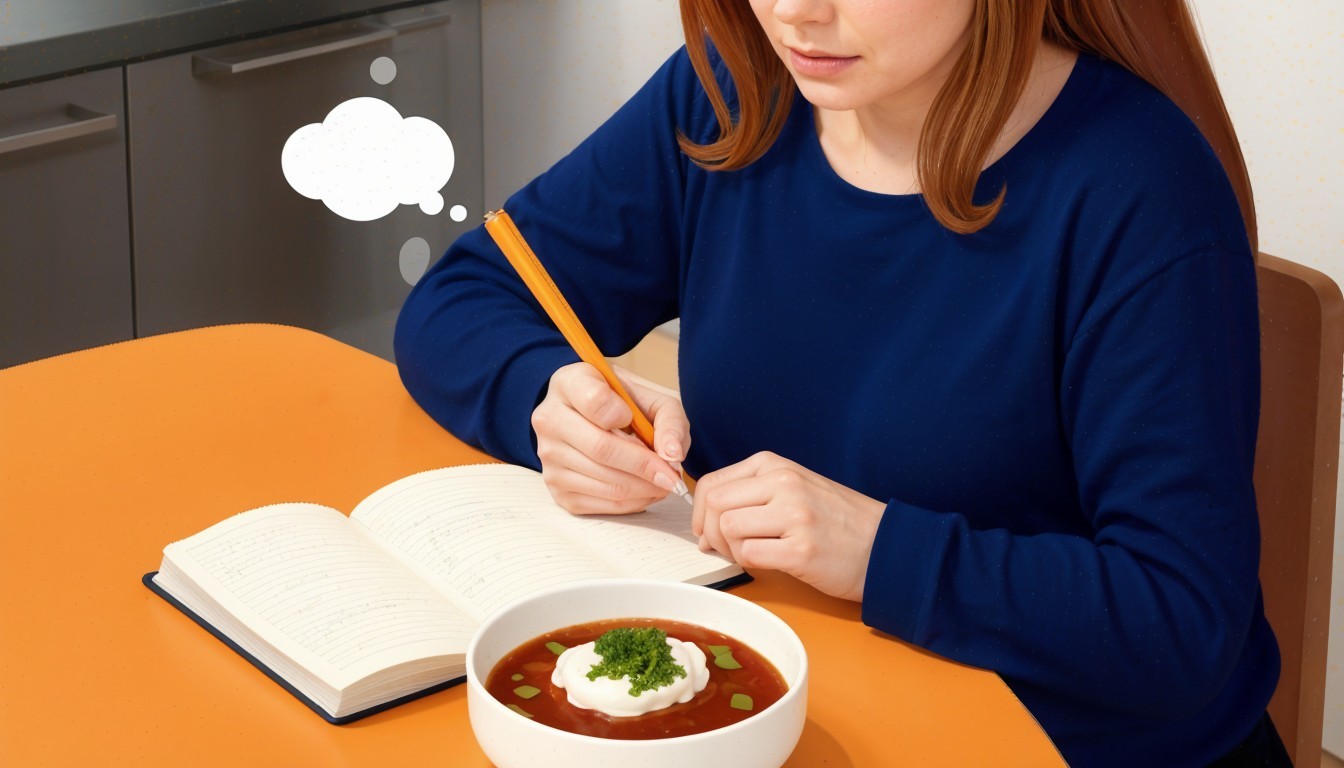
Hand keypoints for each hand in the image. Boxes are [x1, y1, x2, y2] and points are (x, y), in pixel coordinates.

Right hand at [532, 362, 689, 514]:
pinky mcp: (557, 490)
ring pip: (605, 481)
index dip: (624, 415)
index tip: (640, 422)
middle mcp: (549, 420)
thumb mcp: (650, 397)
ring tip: (664, 483)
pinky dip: (634, 502)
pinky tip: (647, 491)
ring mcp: (549, 458)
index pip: (595, 401)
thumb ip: (669, 419)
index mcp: (569, 384)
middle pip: (602, 449)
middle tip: (673, 476)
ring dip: (645, 488)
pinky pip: (602, 504)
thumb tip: (673, 455)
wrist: (591, 421)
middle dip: (646, 466)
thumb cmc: (624, 406)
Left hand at [692, 452, 885, 601]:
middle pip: (715, 504)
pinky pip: (750, 555)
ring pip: (728, 529)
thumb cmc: (836, 520)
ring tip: (751, 555)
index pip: (713, 483)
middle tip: (723, 549)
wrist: (885, 544)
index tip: (707, 530)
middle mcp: (784, 483)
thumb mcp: (793, 489)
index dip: (700, 513)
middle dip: (709, 532)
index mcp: (776, 465)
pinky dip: (749, 564)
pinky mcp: (801, 549)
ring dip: (730, 550)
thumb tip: (705, 526)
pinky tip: (769, 562)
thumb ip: (750, 497)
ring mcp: (794, 515)